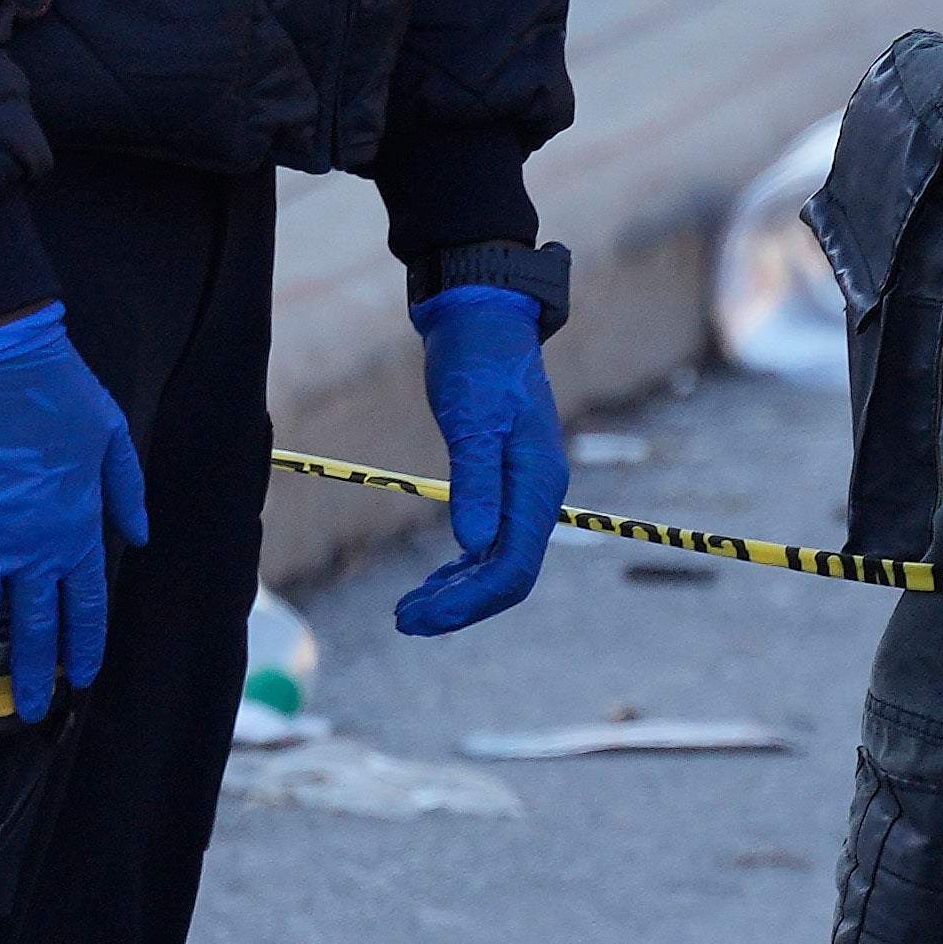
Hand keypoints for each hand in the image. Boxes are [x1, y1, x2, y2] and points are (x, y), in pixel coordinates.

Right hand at [0, 304, 145, 723]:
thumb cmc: (59, 392)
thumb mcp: (112, 439)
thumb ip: (125, 494)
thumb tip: (139, 536)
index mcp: (76, 529)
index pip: (84, 606)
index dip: (81, 646)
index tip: (79, 677)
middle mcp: (30, 546)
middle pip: (34, 624)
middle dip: (34, 672)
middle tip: (33, 711)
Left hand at [397, 284, 559, 635]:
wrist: (485, 322)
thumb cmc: (478, 364)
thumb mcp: (472, 419)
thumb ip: (476, 481)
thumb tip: (473, 544)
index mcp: (538, 485)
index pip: (513, 567)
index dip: (469, 600)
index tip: (420, 616)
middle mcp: (537, 495)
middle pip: (508, 575)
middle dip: (459, 605)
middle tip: (404, 621)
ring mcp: (523, 491)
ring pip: (498, 563)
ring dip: (456, 592)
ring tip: (407, 610)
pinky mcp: (504, 483)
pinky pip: (490, 542)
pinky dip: (460, 567)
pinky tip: (432, 579)